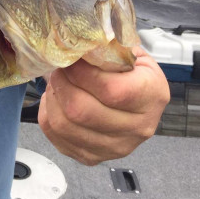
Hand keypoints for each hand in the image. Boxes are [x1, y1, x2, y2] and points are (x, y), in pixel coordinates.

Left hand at [38, 46, 169, 164]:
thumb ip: (107, 48)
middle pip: (82, 111)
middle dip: (62, 83)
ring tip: (56, 82)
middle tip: (59, 68)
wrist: (138, 99)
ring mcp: (115, 147)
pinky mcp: (93, 156)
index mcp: (152, 96)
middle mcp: (138, 128)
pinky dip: (48, 113)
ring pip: (64, 125)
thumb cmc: (132, 71)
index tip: (72, 58)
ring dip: (52, 97)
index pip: (111, 91)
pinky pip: (56, 136)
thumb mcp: (130, 52)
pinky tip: (56, 100)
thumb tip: (74, 41)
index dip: (82, 73)